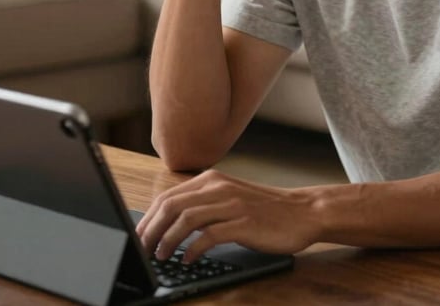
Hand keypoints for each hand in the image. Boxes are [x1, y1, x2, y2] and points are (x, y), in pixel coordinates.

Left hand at [136, 170, 319, 262]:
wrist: (301, 212)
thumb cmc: (264, 210)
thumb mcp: (229, 198)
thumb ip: (203, 204)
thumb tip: (169, 223)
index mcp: (211, 179)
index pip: (168, 196)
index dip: (148, 218)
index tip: (138, 236)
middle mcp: (218, 187)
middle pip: (171, 205)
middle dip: (151, 229)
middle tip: (141, 249)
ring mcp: (231, 204)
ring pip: (186, 218)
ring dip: (167, 240)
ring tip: (159, 256)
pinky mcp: (243, 222)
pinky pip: (209, 235)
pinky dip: (193, 249)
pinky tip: (187, 259)